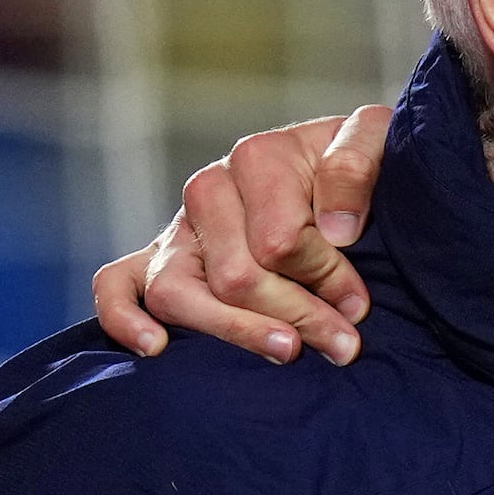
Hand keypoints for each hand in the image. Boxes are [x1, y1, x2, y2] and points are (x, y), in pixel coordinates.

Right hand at [91, 105, 393, 365]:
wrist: (340, 175)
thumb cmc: (362, 166)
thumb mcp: (377, 142)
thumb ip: (356, 166)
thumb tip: (334, 228)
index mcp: (256, 158)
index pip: (280, 241)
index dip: (327, 279)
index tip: (360, 305)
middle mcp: (208, 190)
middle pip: (236, 277)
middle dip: (298, 316)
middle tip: (344, 345)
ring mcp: (179, 230)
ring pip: (180, 292)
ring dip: (237, 331)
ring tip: (288, 352)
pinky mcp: (160, 261)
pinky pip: (117, 285)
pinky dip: (126, 318)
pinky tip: (157, 347)